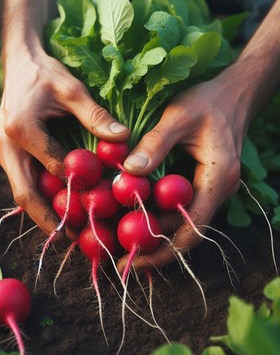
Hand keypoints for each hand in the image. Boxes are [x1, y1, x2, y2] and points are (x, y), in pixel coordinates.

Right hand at [0, 46, 129, 238]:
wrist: (18, 63)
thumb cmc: (45, 73)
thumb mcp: (71, 88)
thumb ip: (95, 115)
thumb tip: (123, 139)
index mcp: (22, 129)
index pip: (55, 168)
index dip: (79, 186)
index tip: (103, 200)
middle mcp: (5, 145)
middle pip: (25, 193)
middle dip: (49, 219)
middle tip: (74, 238)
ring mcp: (1, 151)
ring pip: (21, 191)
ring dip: (43, 213)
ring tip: (67, 230)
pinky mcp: (4, 152)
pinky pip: (21, 181)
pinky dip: (39, 197)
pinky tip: (57, 207)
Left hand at [117, 66, 248, 272]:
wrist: (232, 93)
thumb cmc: (207, 101)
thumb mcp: (178, 117)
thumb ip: (155, 144)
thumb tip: (129, 172)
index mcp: (218, 178)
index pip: (192, 227)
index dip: (163, 249)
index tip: (134, 260)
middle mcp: (219, 190)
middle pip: (187, 231)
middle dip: (155, 247)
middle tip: (122, 258)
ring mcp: (212, 188)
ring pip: (184, 222)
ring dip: (156, 233)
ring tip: (123, 241)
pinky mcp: (203, 183)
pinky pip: (182, 207)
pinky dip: (160, 215)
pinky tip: (137, 216)